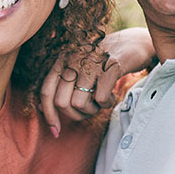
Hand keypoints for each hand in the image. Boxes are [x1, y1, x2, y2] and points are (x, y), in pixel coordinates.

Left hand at [40, 27, 154, 136]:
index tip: (56, 131)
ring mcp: (91, 61)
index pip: (46, 91)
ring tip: (101, 100)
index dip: (49, 114)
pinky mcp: (110, 66)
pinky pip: (100, 99)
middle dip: (75, 115)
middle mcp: (74, 57)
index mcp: (63, 58)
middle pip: (61, 102)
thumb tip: (41, 111)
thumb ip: (61, 85)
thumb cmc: (102, 61)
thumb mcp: (79, 68)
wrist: (133, 42)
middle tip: (89, 110)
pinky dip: (106, 104)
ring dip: (92, 110)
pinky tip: (111, 95)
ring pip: (79, 103)